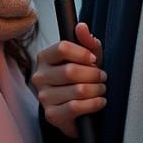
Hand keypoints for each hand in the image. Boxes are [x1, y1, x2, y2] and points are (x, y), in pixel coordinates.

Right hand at [33, 22, 105, 138]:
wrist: (75, 111)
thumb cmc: (80, 80)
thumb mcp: (86, 59)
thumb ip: (86, 42)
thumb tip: (81, 27)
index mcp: (45, 58)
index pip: (62, 48)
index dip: (83, 53)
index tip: (94, 60)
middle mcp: (40, 76)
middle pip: (71, 70)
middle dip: (94, 74)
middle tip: (102, 77)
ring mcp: (44, 97)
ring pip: (77, 90)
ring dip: (97, 89)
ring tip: (101, 89)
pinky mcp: (51, 115)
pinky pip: (76, 107)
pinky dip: (94, 103)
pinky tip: (99, 101)